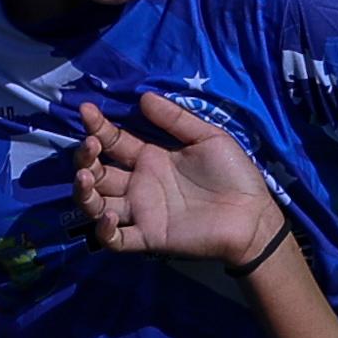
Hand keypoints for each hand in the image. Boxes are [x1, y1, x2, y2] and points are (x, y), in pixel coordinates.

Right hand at [74, 94, 282, 265]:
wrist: (253, 214)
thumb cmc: (233, 174)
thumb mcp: (207, 137)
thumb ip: (176, 119)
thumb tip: (143, 97)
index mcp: (151, 158)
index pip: (113, 142)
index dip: (97, 127)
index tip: (87, 110)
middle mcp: (139, 184)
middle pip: (98, 172)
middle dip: (85, 158)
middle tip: (90, 147)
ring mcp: (142, 212)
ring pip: (96, 205)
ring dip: (83, 192)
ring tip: (85, 177)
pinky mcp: (149, 238)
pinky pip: (116, 240)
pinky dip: (104, 231)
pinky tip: (108, 215)